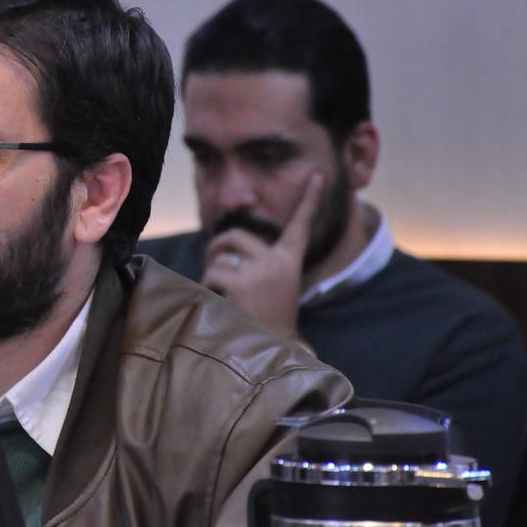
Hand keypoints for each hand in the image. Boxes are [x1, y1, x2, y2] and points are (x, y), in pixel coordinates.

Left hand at [202, 173, 323, 338]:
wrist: (271, 352)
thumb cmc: (266, 320)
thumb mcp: (270, 286)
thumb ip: (255, 263)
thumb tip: (222, 245)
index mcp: (289, 261)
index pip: (299, 225)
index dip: (309, 199)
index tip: (317, 174)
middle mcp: (277, 261)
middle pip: (234, 236)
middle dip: (217, 247)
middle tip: (215, 266)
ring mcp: (259, 270)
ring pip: (219, 257)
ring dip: (214, 275)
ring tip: (228, 299)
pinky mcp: (240, 282)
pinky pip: (211, 274)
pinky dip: (209, 290)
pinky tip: (225, 307)